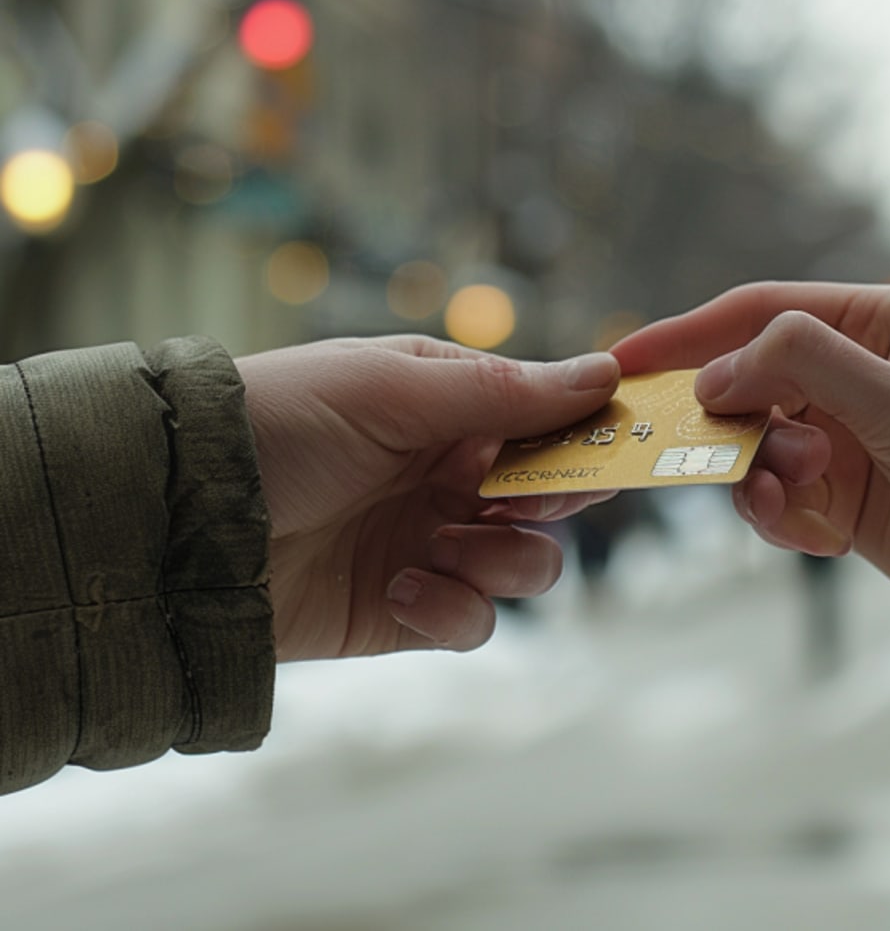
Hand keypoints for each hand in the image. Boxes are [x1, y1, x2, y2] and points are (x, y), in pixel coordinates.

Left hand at [237, 337, 619, 661]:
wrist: (179, 519)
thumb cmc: (282, 423)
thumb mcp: (392, 390)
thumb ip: (503, 391)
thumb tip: (605, 371)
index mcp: (448, 408)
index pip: (546, 421)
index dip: (583, 436)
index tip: (609, 448)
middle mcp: (448, 475)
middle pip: (550, 497)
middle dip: (551, 502)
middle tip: (521, 500)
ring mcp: (429, 543)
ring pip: (527, 564)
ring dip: (505, 561)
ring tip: (444, 549)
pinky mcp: (405, 609)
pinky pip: (474, 619)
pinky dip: (454, 611)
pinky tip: (401, 591)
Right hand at [611, 282, 889, 648]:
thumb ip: (806, 368)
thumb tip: (715, 375)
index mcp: (884, 322)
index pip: (763, 311)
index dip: (688, 333)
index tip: (624, 360)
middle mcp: (858, 372)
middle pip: (748, 380)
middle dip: (734, 425)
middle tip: (729, 460)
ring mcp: (846, 435)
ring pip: (753, 445)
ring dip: (761, 478)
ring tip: (804, 504)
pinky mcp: (840, 493)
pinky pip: (774, 495)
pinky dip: (781, 517)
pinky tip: (820, 539)